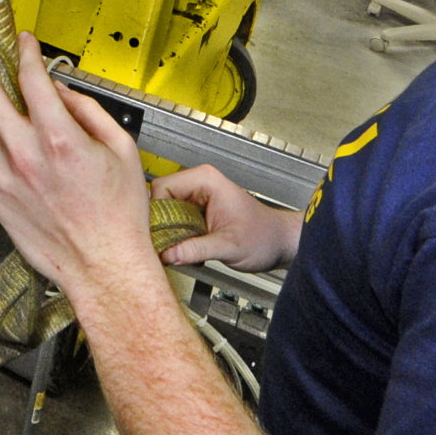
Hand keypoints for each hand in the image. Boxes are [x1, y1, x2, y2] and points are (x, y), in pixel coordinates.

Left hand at [0, 33, 165, 305]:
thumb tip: (61, 91)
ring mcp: (4, 178)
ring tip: (4, 102)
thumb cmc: (118, 215)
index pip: (29, 77)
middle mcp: (25, 156)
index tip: (24, 43)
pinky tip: (11, 142)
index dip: (24, 51)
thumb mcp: (121, 150)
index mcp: (59, 139)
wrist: (103, 265)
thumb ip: (88, 110)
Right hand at [152, 166, 300, 271]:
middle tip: (167, 248)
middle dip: (161, 227)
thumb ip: (196, 249)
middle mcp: (199, 184)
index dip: (156, 213)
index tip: (157, 235)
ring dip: (169, 235)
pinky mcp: (196, 212)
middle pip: (159, 201)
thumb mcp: (228, 246)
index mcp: (206, 180)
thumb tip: (167, 254)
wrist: (279, 243)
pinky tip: (188, 250)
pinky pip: (174, 222)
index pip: (161, 188)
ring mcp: (197, 198)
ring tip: (182, 251)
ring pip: (165, 214)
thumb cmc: (264, 237)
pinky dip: (176, 238)